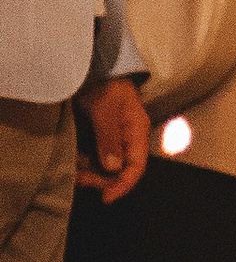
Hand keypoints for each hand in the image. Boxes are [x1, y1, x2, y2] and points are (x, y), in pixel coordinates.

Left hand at [76, 77, 151, 201]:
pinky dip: (84, 162)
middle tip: (79, 178)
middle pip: (120, 170)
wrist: (93, 65)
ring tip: (73, 169)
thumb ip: (109, 138)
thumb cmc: (104, 83)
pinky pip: (94, 157)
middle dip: (101, 178)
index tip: (105, 197)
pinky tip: (73, 159)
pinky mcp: (99, 135)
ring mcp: (113, 137)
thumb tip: (112, 167)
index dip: (123, 185)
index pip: (136, 166)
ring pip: (105, 166)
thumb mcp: (105, 109)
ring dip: (90, 172)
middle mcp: (127, 138)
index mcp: (136, 131)